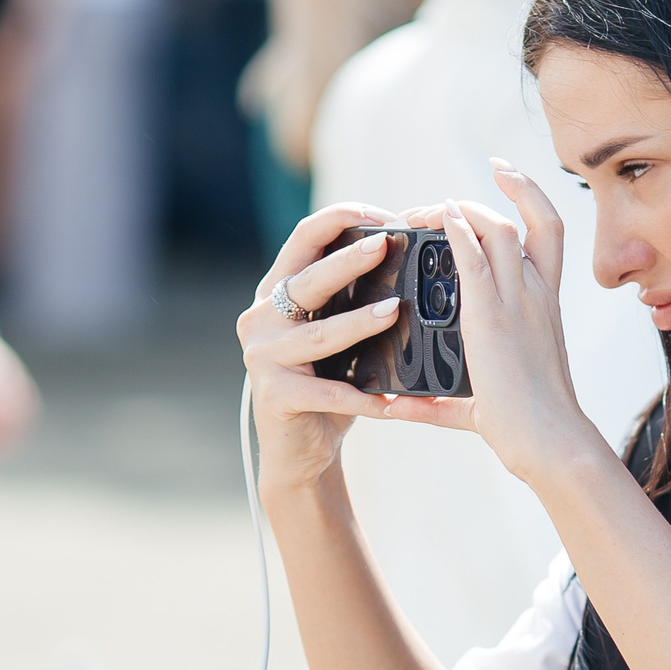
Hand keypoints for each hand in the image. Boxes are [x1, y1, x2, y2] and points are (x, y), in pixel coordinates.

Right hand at [236, 203, 403, 497]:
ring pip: (318, 335)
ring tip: (395, 311)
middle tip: (385, 245)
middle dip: (347, 260)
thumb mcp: (335, 335)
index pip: (303, 239)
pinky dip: (361, 398)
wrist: (300, 452)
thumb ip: (352, 301)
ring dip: (358, 323)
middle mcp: (260, 318)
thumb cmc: (327, 385)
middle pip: (307, 281)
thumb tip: (410, 264)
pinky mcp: (274, 396)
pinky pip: (326, 393)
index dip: (338, 219)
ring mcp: (262, 357)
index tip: (381, 216)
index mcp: (276, 293)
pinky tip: (392, 401)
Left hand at [386, 163, 609, 487]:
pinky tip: (435, 217)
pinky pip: (473, 253)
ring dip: (455, 211)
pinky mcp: (492, 312)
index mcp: (544, 305)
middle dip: (481, 198)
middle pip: (517, 219)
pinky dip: (455, 228)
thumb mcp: (479, 405)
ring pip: (494, 226)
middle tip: (437, 206)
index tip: (503, 172)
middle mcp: (537, 293)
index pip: (548, 230)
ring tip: (419, 215)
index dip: (529, 193)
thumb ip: (437, 401)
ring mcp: (518, 299)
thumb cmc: (526, 428)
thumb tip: (394, 407)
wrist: (550, 441)